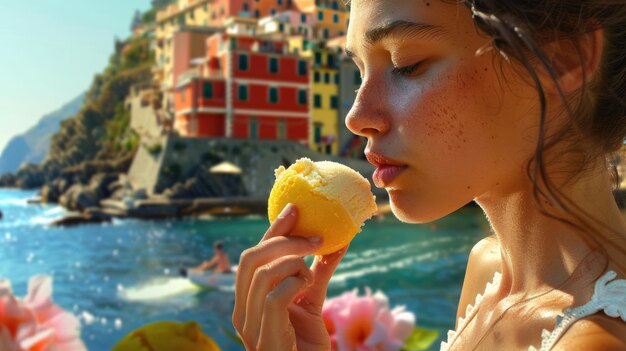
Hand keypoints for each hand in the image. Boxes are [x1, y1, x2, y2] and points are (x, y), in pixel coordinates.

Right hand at [232, 203, 346, 350]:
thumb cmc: (306, 344)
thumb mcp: (310, 302)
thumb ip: (317, 274)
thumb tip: (336, 243)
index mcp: (247, 299)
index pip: (253, 256)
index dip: (272, 230)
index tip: (294, 209)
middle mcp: (242, 310)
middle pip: (251, 259)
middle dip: (282, 239)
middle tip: (313, 234)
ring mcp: (250, 325)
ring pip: (262, 273)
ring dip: (293, 261)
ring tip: (313, 266)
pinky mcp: (265, 337)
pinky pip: (274, 296)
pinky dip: (293, 282)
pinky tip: (306, 285)